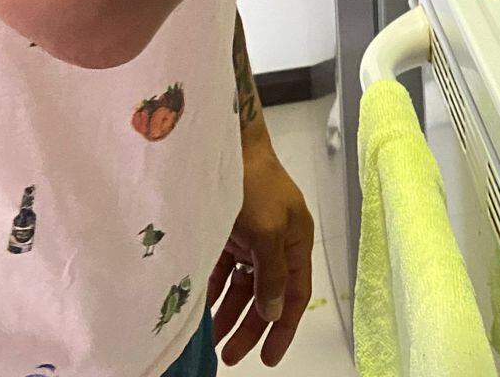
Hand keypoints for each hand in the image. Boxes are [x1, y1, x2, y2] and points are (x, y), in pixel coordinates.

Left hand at [208, 136, 314, 365]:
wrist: (228, 144)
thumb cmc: (254, 184)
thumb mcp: (268, 231)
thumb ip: (272, 273)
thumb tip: (273, 310)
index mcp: (297, 241)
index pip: (295, 294)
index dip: (284, 328)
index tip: (269, 358)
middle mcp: (278, 242)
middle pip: (268, 295)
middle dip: (250, 327)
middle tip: (229, 355)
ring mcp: (254, 237)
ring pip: (244, 286)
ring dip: (229, 313)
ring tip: (211, 338)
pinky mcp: (230, 233)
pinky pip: (225, 272)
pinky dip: (216, 291)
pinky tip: (203, 309)